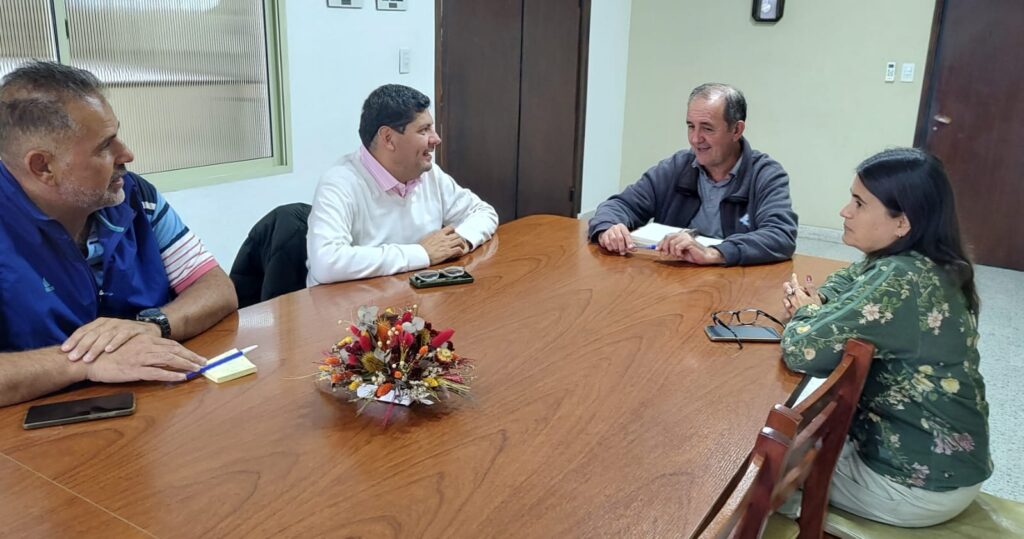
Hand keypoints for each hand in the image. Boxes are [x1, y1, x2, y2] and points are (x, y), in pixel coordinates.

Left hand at [62, 317, 160, 362]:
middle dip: (82, 346)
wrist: (150, 329)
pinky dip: (115, 342)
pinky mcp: (134, 329)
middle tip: (73, 357)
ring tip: (87, 358)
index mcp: (100, 323)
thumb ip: (94, 341)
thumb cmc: (125, 337)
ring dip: (96, 347)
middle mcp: (109, 322)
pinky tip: (108, 350)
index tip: (64, 350)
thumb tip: (73, 351)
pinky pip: (123, 335)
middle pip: (92, 333)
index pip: (83, 330)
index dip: (73, 339)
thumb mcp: (108, 336)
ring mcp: (122, 325)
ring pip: (105, 335)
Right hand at [84, 334, 206, 383]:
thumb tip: (157, 355)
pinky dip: (171, 375)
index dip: (185, 350)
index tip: (196, 356)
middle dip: (191, 356)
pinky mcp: (135, 370)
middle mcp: (145, 346)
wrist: (87, 359)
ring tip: (198, 369)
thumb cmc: (106, 354)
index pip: (170, 344)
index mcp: (144, 340)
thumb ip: (142, 349)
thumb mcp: (127, 348)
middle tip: (204, 362)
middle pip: (174, 350)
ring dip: (186, 364)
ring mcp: (140, 358)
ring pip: (169, 359)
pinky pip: (157, 372)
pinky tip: (181, 378)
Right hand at [419, 226, 467, 264]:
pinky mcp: (447, 252)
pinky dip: (461, 251)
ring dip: (462, 244)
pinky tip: (459, 254)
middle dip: (460, 238)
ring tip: (461, 248)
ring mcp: (446, 245)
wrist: (420, 254)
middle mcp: (444, 238)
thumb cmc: (421, 247)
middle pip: (457, 235)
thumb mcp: (427, 236)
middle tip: (460, 243)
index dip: (454, 231)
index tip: (454, 234)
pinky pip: (458, 250)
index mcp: (439, 233)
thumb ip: (434, 235)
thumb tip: (437, 234)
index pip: (451, 227)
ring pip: (460, 241)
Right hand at [597, 224, 633, 254]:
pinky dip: (610, 247)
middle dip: (622, 247)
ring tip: (617, 250)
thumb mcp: (625, 237)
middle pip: (620, 238)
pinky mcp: (604, 235)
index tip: (631, 248)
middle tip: (623, 253)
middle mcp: (615, 228)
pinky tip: (612, 249)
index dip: (629, 242)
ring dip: (616, 247)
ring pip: (613, 240)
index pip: (626, 234)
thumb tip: (635, 249)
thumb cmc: (619, 235)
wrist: (609, 232)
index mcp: (622, 227)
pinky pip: (607, 242)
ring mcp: (609, 231)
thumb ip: (630, 243)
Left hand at [657, 232, 724, 264]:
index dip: (661, 242)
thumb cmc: (692, 254)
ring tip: (678, 255)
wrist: (704, 256)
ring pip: (672, 243)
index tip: (657, 249)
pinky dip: (678, 252)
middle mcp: (683, 235)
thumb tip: (660, 249)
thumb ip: (670, 249)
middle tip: (666, 253)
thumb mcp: (679, 252)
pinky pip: (678, 247)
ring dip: (673, 251)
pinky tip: (682, 255)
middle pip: (668, 237)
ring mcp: (686, 237)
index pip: (667, 236)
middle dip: (665, 246)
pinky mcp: (689, 242)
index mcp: (680, 236)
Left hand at [782, 273, 820, 315]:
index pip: (795, 284)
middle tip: (790, 284)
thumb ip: (811, 287)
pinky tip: (789, 305)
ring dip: (787, 295)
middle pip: (787, 290)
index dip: (794, 278)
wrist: (811, 324)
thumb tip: (807, 277)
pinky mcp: (789, 314)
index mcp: (799, 295)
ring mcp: (790, 307)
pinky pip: (785, 307)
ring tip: (790, 294)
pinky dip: (787, 304)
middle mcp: (792, 300)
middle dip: (788, 286)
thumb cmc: (815, 311)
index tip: (794, 275)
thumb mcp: (816, 298)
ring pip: (785, 298)